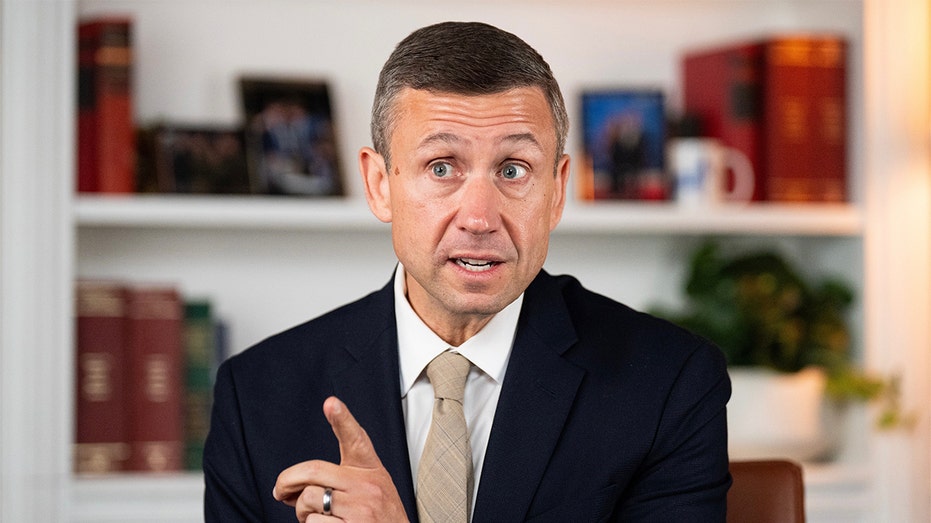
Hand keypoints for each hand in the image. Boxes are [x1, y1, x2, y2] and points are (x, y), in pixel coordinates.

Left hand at [273, 396, 409, 521]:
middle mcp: (367, 487)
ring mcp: (360, 509)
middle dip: (287, 481)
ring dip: (302, 513)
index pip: (356, 440)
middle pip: (313, 471)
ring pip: (308, 499)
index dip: (343, 420)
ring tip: (316, 518)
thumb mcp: (372, 490)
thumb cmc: (382, 519)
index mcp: (371, 471)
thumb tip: (293, 487)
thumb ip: (338, 481)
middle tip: (280, 491)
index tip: (331, 403)